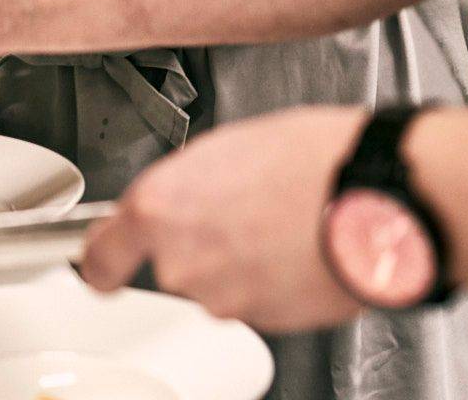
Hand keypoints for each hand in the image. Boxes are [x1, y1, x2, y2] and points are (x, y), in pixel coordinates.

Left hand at [81, 106, 367, 331]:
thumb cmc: (307, 158)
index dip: (101, 259)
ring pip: (214, 281)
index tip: (100, 264)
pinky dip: (266, 278)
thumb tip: (189, 194)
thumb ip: (190, 180)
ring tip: (274, 219)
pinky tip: (292, 244)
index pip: (101, 252)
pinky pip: (250, 297)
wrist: (367, 198)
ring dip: (237, 259)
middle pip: (171, 261)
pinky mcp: (261, 322)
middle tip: (236, 207)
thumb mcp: (226, 144)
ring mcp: (220, 297)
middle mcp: (180, 260)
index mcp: (159, 206)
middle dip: (199, 241)